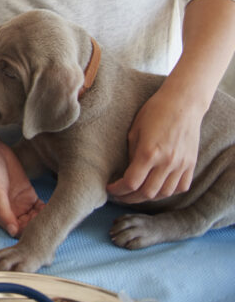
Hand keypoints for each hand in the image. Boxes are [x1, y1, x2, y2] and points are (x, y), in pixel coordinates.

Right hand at [0, 141, 44, 236]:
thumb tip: (13, 232)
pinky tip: (52, 208)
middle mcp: (11, 211)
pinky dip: (46, 209)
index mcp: (0, 215)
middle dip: (38, 227)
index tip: (39, 230)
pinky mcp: (28, 193)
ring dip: (43, 219)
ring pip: (35, 218)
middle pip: (28, 226)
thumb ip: (3, 212)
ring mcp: (20, 203)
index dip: (28, 233)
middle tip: (50, 223)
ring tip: (53, 215)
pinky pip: (39, 207)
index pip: (16, 231)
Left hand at [107, 84, 200, 202]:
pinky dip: (168, 192)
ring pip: (164, 194)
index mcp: (148, 153)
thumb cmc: (154, 112)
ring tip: (136, 194)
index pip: (131, 183)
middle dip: (129, 198)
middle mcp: (167, 162)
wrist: (183, 103)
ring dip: (148, 197)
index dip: (118, 190)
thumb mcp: (135, 131)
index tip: (110, 189)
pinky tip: (157, 189)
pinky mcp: (191, 164)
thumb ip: (131, 154)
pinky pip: (181, 187)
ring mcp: (181, 165)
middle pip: (146, 193)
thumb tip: (126, 171)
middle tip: (120, 196)